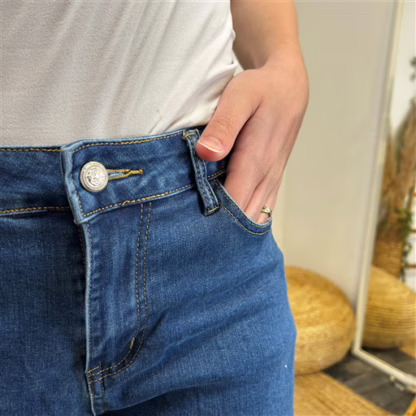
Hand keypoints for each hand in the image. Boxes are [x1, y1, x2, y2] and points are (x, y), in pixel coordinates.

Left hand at [196, 44, 309, 224]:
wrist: (289, 88)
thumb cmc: (260, 90)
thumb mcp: (239, 97)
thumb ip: (224, 126)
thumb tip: (207, 154)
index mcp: (255, 161)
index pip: (233, 204)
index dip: (212, 221)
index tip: (190, 231)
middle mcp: (266, 176)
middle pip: (243, 217)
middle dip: (220, 231)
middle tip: (193, 242)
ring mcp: (271, 180)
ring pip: (254, 217)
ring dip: (234, 229)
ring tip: (208, 239)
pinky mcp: (272, 179)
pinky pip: (262, 209)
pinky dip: (246, 220)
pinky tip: (231, 227)